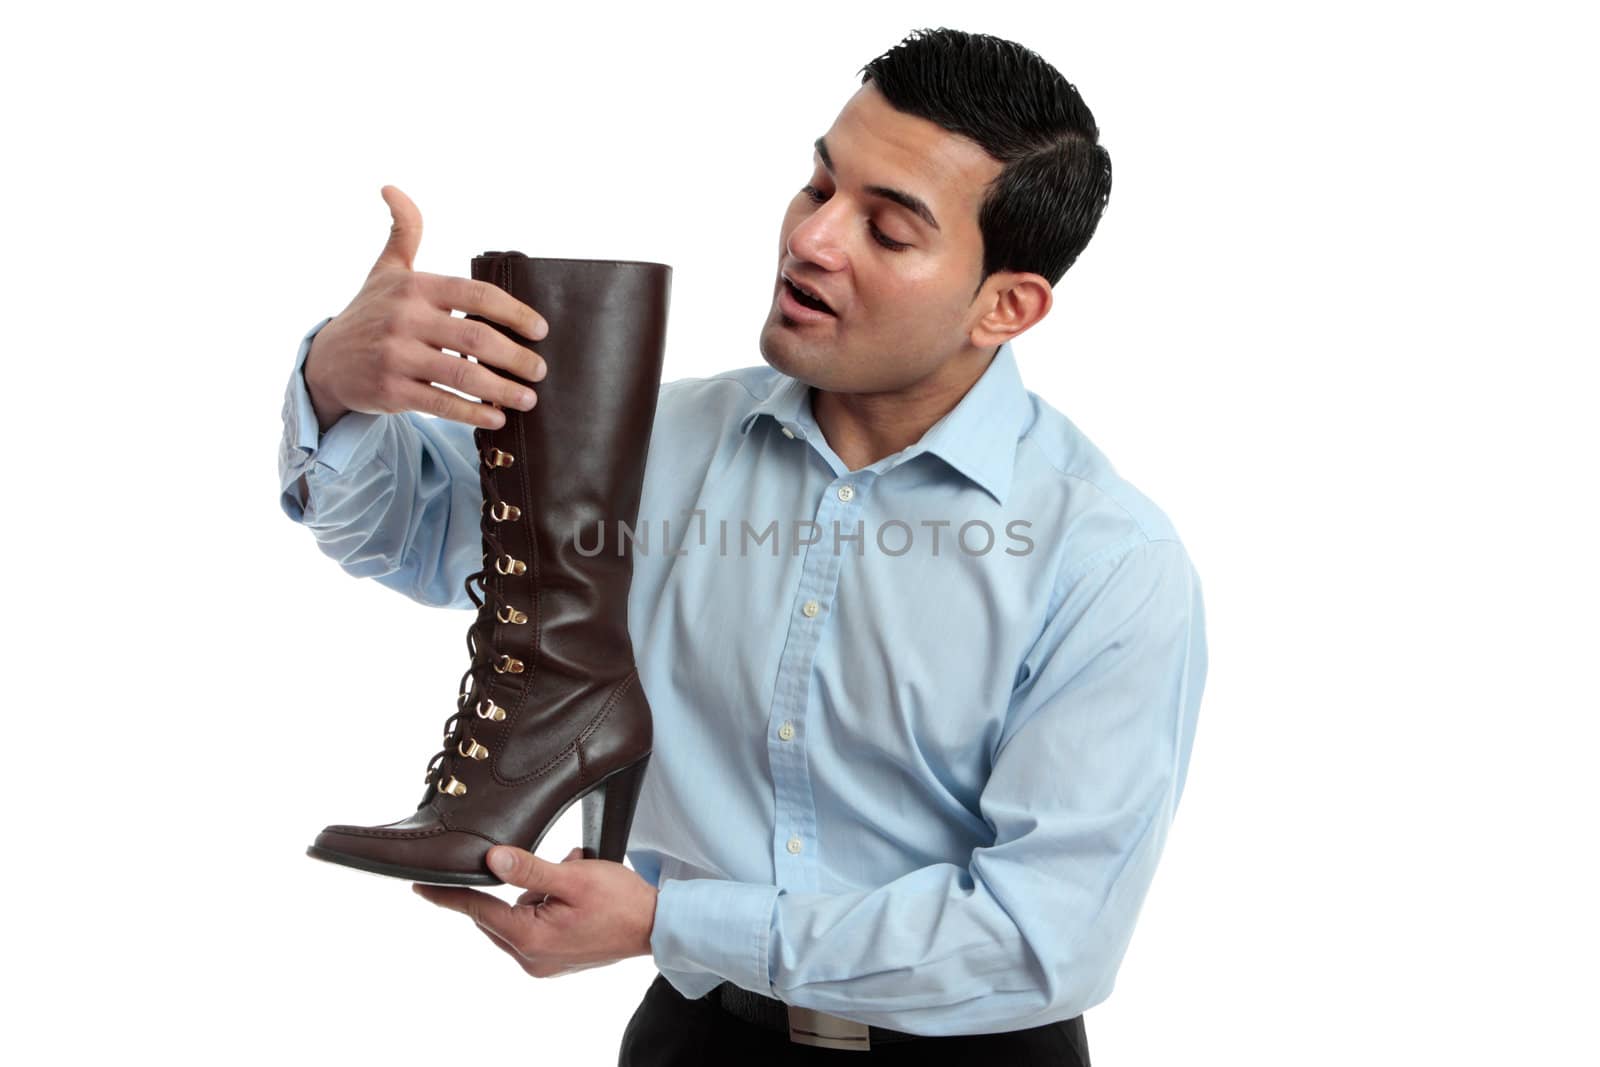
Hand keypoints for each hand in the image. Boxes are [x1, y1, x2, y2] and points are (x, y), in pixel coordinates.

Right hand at [303, 184, 550, 433]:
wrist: (326, 363)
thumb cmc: (370, 313)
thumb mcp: (386, 270)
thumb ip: (402, 232)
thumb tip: (393, 188)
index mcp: (414, 287)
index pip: (476, 295)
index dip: (514, 312)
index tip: (540, 329)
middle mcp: (404, 320)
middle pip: (476, 339)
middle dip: (516, 357)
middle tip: (540, 370)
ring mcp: (396, 357)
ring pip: (463, 375)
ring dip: (503, 389)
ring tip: (528, 398)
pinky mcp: (391, 391)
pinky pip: (442, 404)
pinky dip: (474, 414)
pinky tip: (497, 418)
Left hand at [413, 845, 658, 977]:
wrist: (658, 926)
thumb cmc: (621, 901)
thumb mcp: (573, 877)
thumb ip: (529, 869)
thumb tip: (491, 859)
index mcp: (529, 938)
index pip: (477, 910)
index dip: (448, 896)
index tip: (420, 885)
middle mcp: (530, 958)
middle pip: (495, 915)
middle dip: (511, 886)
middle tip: (547, 866)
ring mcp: (543, 963)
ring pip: (516, 918)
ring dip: (534, 894)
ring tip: (571, 877)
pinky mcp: (555, 960)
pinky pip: (534, 927)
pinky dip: (545, 905)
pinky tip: (572, 892)